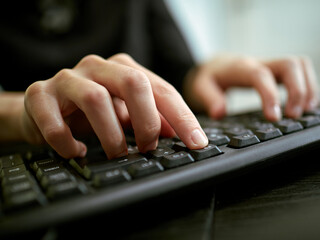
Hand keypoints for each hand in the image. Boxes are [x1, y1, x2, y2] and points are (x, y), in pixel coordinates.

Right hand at [21, 54, 207, 158]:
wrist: (42, 109)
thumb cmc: (90, 112)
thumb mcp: (125, 112)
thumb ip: (151, 118)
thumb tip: (179, 133)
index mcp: (123, 68)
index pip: (161, 89)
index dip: (182, 117)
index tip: (197, 142)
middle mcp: (97, 67)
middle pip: (133, 83)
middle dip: (147, 120)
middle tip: (148, 147)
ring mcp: (67, 78)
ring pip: (96, 99)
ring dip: (112, 135)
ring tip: (117, 154)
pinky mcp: (39, 96)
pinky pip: (56, 123)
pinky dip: (70, 144)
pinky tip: (78, 153)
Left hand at [184, 55, 319, 120]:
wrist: (213, 65)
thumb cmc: (209, 77)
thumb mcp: (200, 88)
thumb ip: (209, 98)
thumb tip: (219, 112)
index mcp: (240, 68)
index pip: (260, 75)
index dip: (271, 95)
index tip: (275, 118)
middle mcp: (259, 63)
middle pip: (290, 64)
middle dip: (297, 91)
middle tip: (293, 116)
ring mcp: (271, 65)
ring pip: (300, 65)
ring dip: (309, 88)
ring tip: (306, 111)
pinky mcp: (278, 71)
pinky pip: (301, 71)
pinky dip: (309, 86)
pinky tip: (308, 104)